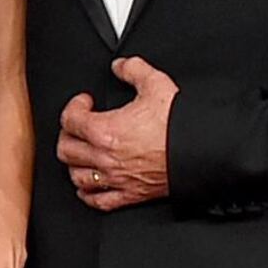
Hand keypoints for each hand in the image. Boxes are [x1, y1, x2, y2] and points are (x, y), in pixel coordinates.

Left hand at [56, 55, 175, 211]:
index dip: (74, 107)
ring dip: (75, 164)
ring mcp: (116, 179)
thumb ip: (134, 70)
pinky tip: (91, 185)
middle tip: (78, 126)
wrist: (202, 151)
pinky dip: (89, 193)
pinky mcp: (130, 195)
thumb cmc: (179, 125)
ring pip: (77, 177)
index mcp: (105, 131)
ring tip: (82, 153)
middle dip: (68, 135)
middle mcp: (105, 158)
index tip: (84, 102)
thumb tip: (122, 66)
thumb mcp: (156, 84)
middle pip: (66, 150)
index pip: (70, 120)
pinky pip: (98, 201)